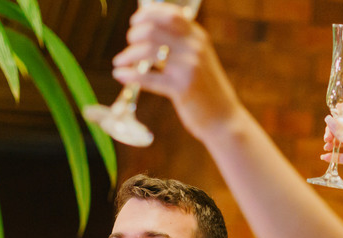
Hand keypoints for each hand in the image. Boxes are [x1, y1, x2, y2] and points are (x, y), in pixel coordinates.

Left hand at [113, 5, 239, 140]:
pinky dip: (129, 76)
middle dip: (134, 35)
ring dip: (128, 55)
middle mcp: (194, 47)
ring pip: (147, 51)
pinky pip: (148, 78)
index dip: (147, 14)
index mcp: (197, 37)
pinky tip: (120, 75)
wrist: (223, 118)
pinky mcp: (182, 88)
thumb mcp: (199, 59)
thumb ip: (180, 44)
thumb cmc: (206, 89)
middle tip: (129, 45)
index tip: (135, 22)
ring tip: (119, 62)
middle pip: (152, 30)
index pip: (170, 14)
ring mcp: (189, 67)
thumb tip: (148, 32)